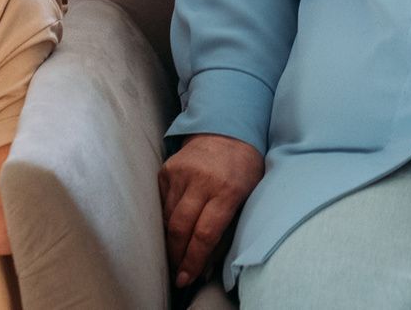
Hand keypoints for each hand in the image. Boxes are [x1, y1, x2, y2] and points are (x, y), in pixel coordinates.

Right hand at [159, 132, 263, 288]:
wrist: (228, 130)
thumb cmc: (243, 170)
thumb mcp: (247, 199)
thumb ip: (227, 234)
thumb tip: (203, 270)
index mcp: (228, 190)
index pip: (204, 234)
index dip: (193, 261)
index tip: (186, 279)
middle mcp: (202, 180)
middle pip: (180, 229)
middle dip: (176, 256)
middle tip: (178, 272)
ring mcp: (182, 173)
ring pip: (168, 219)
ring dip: (172, 240)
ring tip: (178, 251)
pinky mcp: (167, 170)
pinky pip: (162, 204)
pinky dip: (168, 218)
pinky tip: (178, 222)